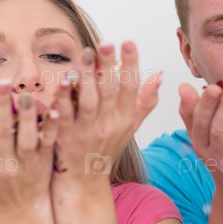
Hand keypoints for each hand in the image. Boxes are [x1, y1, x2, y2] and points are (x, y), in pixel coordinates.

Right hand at [0, 79, 58, 213]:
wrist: (18, 211)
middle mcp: (2, 165)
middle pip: (1, 132)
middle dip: (0, 106)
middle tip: (2, 81)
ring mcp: (25, 165)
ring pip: (26, 138)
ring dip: (27, 116)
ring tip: (25, 93)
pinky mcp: (44, 163)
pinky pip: (48, 144)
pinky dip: (50, 128)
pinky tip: (53, 110)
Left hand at [51, 41, 160, 181]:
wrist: (86, 181)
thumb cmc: (108, 148)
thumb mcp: (131, 125)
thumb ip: (145, 101)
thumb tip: (160, 76)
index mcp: (125, 118)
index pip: (131, 87)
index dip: (131, 65)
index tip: (129, 42)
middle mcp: (109, 124)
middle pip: (110, 91)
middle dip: (109, 66)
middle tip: (106, 43)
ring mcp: (88, 131)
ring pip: (89, 101)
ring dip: (87, 78)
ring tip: (86, 54)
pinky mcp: (67, 137)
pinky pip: (66, 115)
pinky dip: (64, 99)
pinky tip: (62, 81)